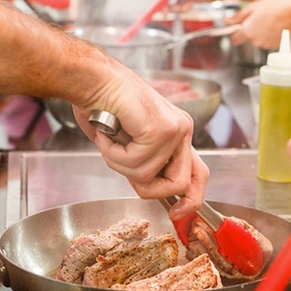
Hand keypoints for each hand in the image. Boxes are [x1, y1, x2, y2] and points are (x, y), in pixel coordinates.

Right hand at [72, 67, 209, 209]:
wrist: (91, 78)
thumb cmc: (102, 105)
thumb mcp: (129, 143)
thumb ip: (146, 164)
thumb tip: (150, 189)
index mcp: (178, 134)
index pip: (198, 174)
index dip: (191, 200)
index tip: (175, 213)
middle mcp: (182, 131)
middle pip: (179, 184)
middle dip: (148, 188)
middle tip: (124, 168)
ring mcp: (175, 129)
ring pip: (148, 177)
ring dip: (119, 164)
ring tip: (108, 140)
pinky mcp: (161, 129)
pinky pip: (135, 163)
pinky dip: (113, 154)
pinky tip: (106, 134)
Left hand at [226, 0, 290, 47]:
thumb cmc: (277, 7)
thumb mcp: (254, 7)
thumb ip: (238, 17)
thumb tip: (227, 21)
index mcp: (248, 32)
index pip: (234, 39)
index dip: (235, 32)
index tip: (238, 26)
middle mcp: (256, 41)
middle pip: (246, 38)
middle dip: (250, 30)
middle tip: (258, 17)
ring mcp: (266, 44)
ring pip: (257, 39)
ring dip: (260, 32)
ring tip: (269, 19)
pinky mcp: (275, 45)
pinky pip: (267, 40)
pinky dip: (269, 34)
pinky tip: (275, 25)